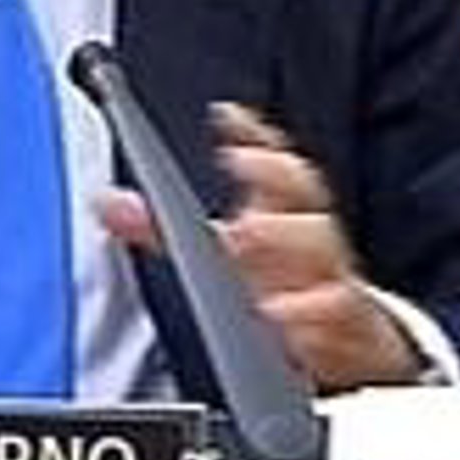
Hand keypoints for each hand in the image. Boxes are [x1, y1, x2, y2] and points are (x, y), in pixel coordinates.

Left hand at [94, 101, 419, 389]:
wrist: (351, 344)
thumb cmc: (279, 285)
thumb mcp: (219, 257)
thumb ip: (162, 229)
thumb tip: (108, 202)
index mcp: (282, 210)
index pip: (273, 159)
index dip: (252, 134)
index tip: (223, 115)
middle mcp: (311, 236)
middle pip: (304, 190)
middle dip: (272, 173)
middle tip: (233, 164)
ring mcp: (333, 276)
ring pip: (324, 245)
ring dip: (286, 236)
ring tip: (246, 235)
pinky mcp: (350, 323)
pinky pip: (339, 310)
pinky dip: (311, 311)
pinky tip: (282, 313)